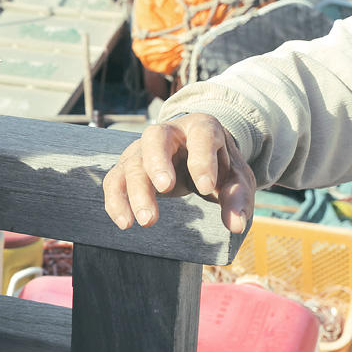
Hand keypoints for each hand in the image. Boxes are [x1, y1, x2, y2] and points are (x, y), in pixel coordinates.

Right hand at [102, 113, 254, 234]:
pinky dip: (116, 200)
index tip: (205, 187)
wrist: (198, 157)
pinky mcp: (128, 166)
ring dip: (136, 192)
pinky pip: (115, 180)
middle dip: (157, 163)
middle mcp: (168, 133)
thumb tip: (235, 224)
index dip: (202, 160)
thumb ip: (237, 197)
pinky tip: (125, 222)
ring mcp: (143, 149)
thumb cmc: (218, 165)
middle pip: (154, 139)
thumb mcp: (236, 178)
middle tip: (165, 188)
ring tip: (147, 221)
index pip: (201, 136)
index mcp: (201, 128)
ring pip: (132, 163)